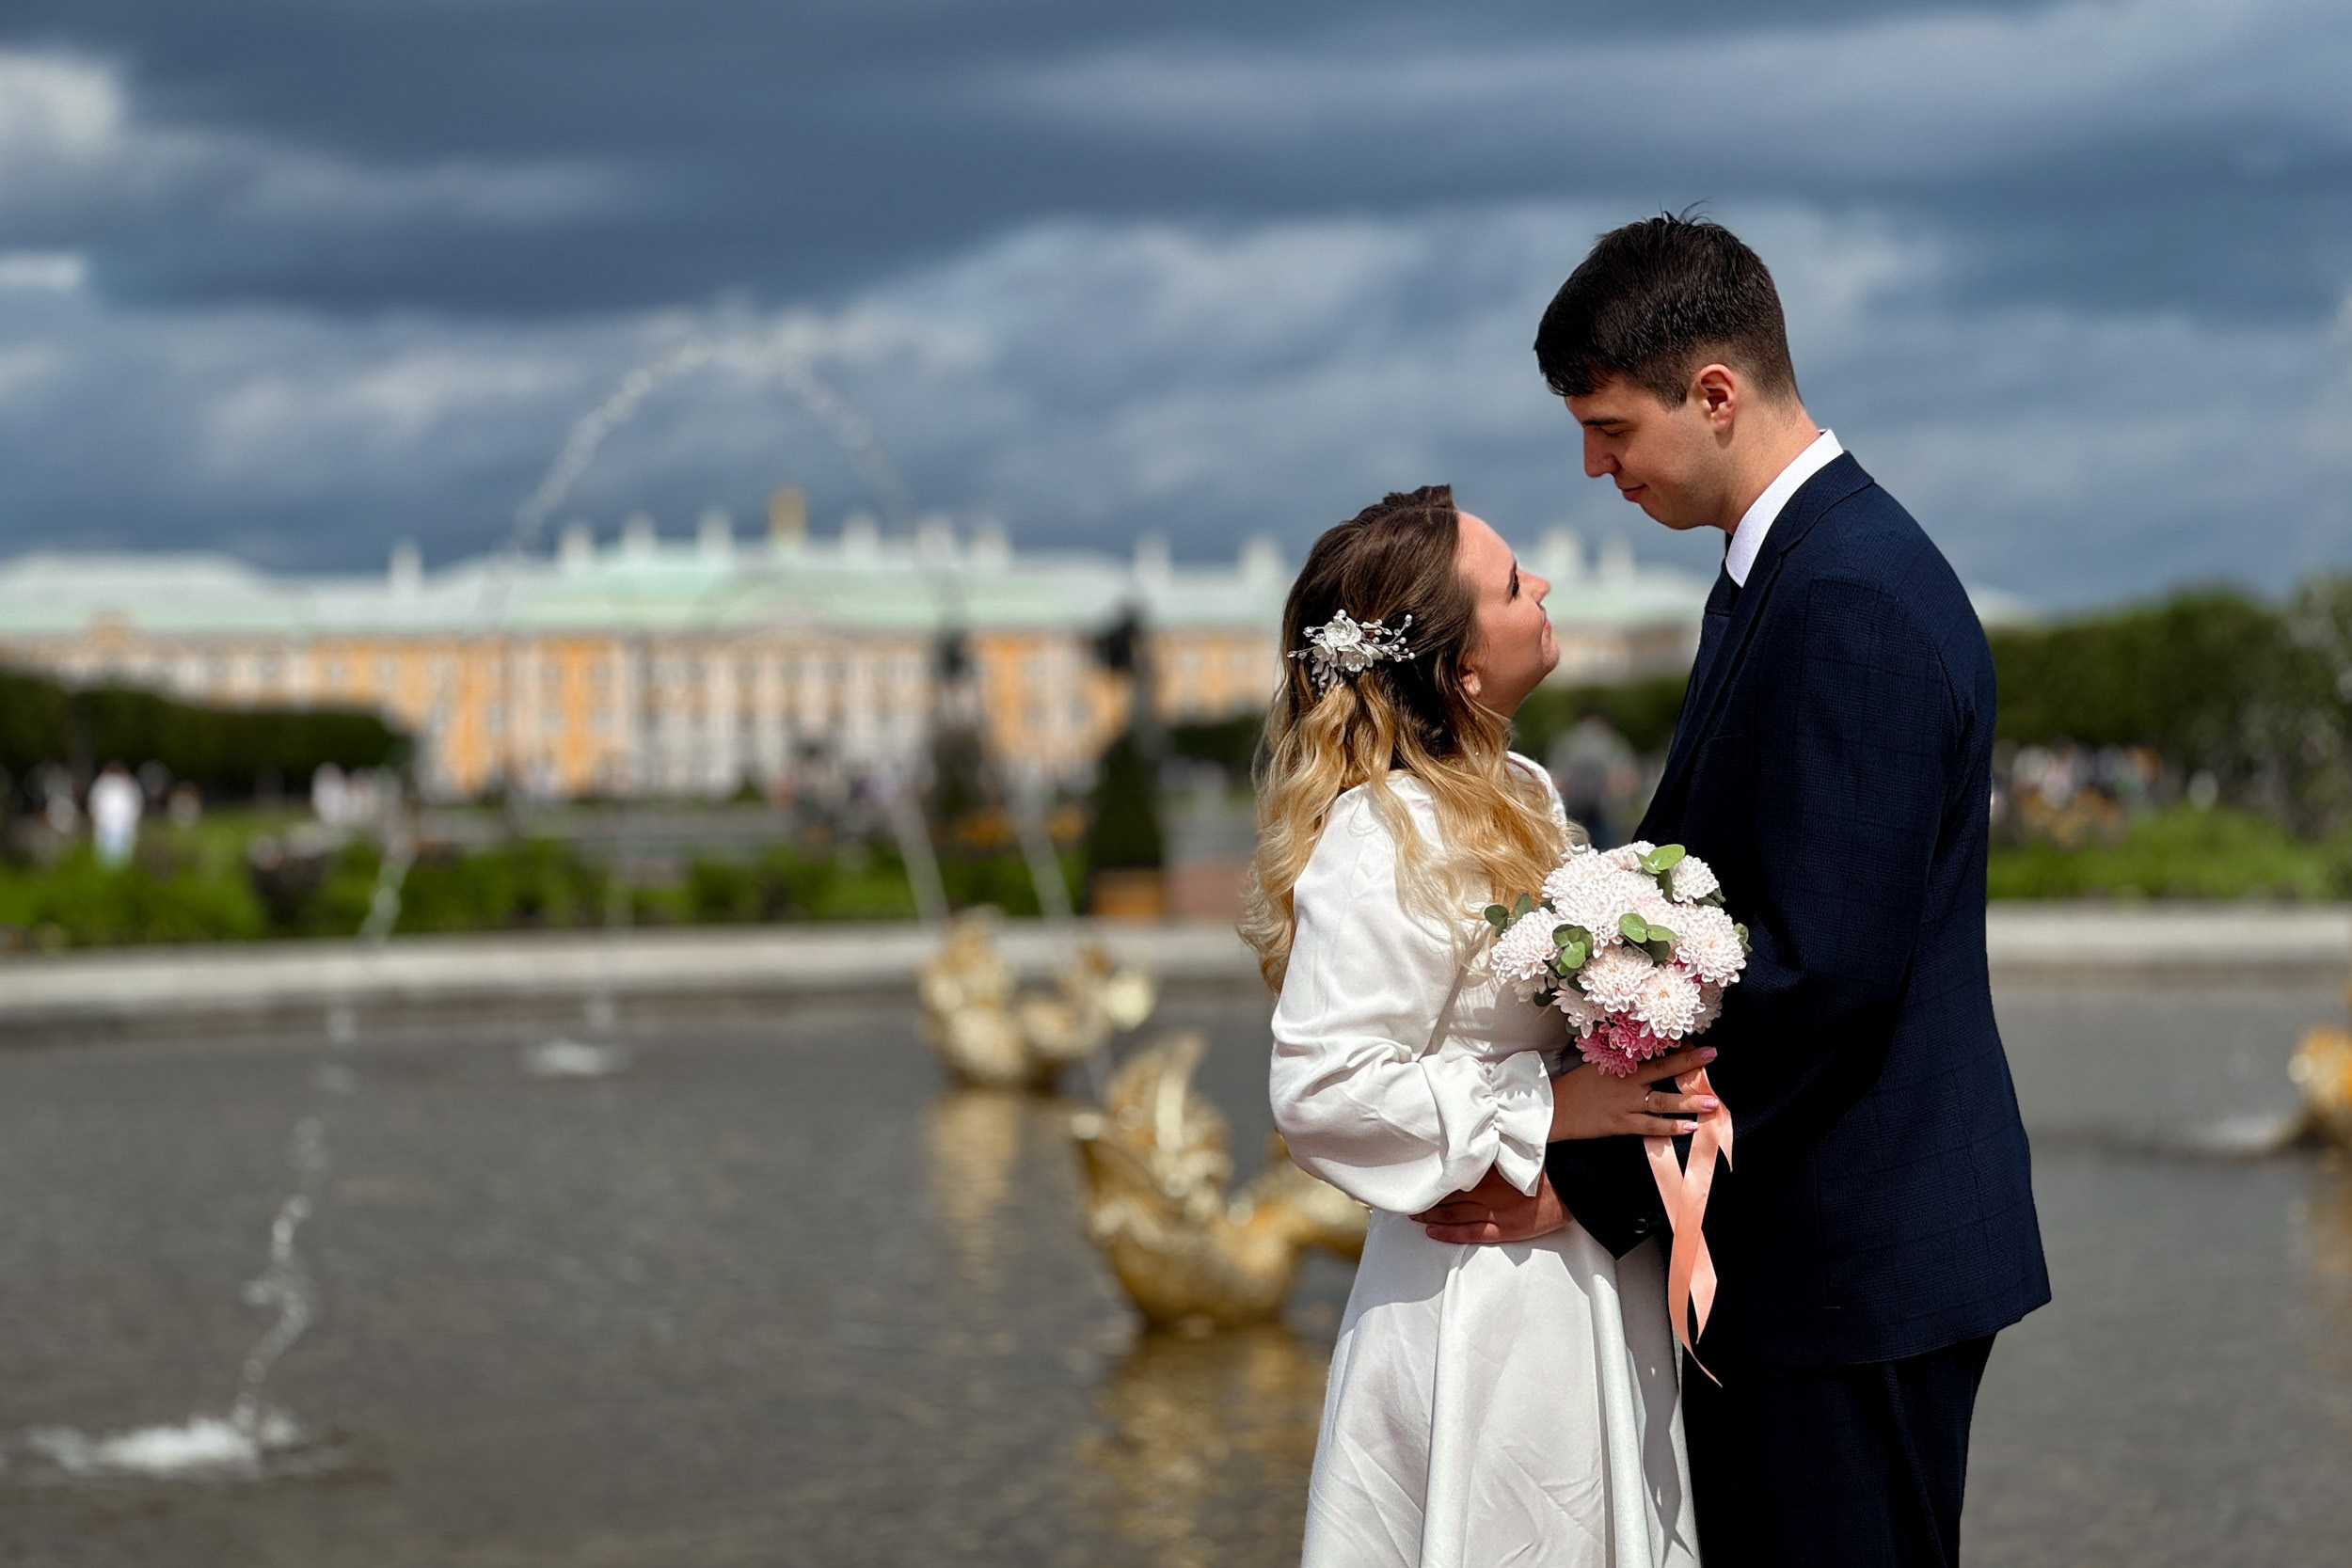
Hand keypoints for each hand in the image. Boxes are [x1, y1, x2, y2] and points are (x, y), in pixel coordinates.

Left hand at [1412, 1166, 1569, 1244]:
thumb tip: (1472, 1143)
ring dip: (1430, 1215)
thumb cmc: (1547, 1167)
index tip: (1417, 1176)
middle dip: (1426, 1198)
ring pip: (1453, 1214)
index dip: (1433, 1177)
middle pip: (1448, 1196)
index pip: (1452, 1173)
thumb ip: (1492, 1151)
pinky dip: (1448, 1233)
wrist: (1572, 1187)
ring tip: (1414, 1215)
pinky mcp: (1505, 1229)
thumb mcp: (1516, 1151)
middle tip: (1407, 1199)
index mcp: (1489, 1169)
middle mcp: (1487, 1191)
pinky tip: (1433, 1232)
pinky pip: (1470, 1234)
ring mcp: (1495, 1212)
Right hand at [1548, 1046, 1719, 1141]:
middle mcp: (1627, 1081)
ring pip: (1663, 1101)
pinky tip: (1689, 1128)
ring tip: (1712, 1102)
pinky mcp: (1622, 1124)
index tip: (1695, 1041)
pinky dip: (1671, 1127)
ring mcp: (1626, 1103)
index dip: (1675, 1046)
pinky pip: (1651, 1126)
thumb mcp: (1596, 1065)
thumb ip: (1619, 1060)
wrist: (1553, 1108)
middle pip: (1664, 1070)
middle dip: (1690, 1064)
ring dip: (1689, 1102)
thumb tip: (1639, 1053)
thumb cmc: (1573, 1086)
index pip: (1653, 1051)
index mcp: (1620, 1063)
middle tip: (1712, 1056)